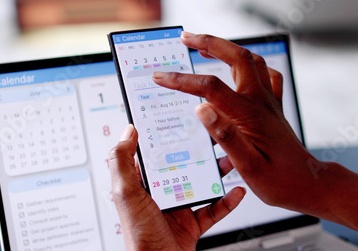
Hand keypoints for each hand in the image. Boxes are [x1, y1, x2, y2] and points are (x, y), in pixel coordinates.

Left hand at [108, 125, 245, 250]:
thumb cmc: (139, 236)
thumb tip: (127, 132)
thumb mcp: (126, 194)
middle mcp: (161, 193)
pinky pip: (213, 209)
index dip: (167, 137)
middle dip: (199, 152)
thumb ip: (122, 162)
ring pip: (201, 183)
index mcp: (143, 184)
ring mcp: (178, 208)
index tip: (180, 120)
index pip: (155, 154)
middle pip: (183, 165)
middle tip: (212, 137)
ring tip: (229, 159)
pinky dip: (227, 201)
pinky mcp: (192, 224)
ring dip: (216, 172)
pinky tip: (236, 191)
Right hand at [152, 32, 329, 213]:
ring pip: (251, 61)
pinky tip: (240, 70)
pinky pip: (265, 75)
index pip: (210, 88)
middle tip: (186, 38)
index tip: (161, 77)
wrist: (308, 184)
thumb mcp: (248, 165)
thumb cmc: (279, 180)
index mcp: (249, 115)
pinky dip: (250, 65)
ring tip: (205, 47)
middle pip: (237, 57)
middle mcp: (260, 102)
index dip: (182, 80)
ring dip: (228, 49)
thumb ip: (225, 136)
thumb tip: (201, 109)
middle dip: (209, 43)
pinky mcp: (273, 107)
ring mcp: (269, 102)